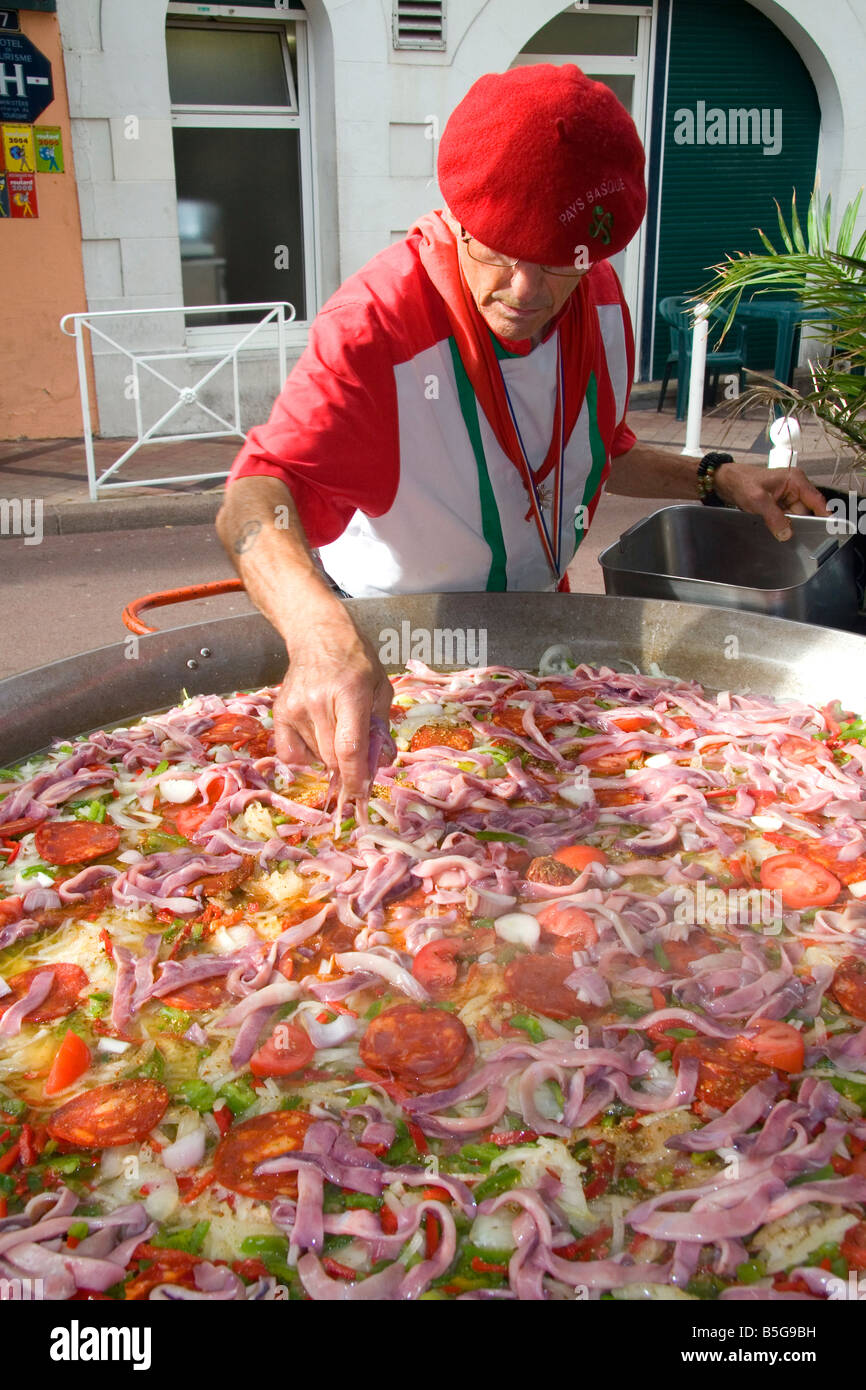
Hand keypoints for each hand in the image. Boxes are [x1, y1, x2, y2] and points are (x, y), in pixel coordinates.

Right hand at [274, 614, 393, 798]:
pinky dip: (306, 756)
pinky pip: (291, 753)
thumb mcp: (381, 686)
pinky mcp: (280, 713)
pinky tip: (317, 739)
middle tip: (358, 761)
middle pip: (331, 757)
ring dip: (330, 757)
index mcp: (349, 693)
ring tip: (337, 731)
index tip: (362, 793)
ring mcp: (295, 708)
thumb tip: (381, 763)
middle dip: (348, 769)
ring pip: (315, 756)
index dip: (356, 777)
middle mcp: (318, 702)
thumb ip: (381, 726)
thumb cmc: (356, 660)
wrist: (318, 635)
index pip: (349, 748)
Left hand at [713, 462, 827, 540]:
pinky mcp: (781, 505)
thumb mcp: (758, 500)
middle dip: (796, 522)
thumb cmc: (742, 482)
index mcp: (795, 480)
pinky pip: (787, 519)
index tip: (826, 529)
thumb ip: (774, 517)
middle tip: (781, 527)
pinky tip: (770, 523)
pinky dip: (780, 524)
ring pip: (796, 518)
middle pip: (806, 512)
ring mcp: (788, 497)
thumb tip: (786, 533)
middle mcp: (795, 487)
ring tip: (769, 520)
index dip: (823, 516)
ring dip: (786, 524)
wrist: (727, 483)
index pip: (817, 501)